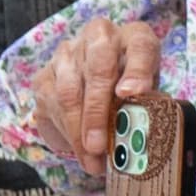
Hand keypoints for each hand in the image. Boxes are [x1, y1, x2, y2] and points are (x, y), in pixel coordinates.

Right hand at [28, 19, 164, 172]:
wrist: (100, 86)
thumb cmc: (132, 91)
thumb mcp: (148, 96)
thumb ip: (147, 107)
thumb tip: (139, 134)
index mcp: (135, 38)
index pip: (140, 47)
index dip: (136, 71)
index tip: (131, 94)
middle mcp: (100, 37)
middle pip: (98, 71)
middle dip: (97, 113)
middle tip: (99, 146)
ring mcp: (70, 52)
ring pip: (69, 90)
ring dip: (78, 130)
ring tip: (90, 158)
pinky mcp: (46, 72)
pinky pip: (50, 102)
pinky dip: (65, 129)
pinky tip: (77, 149)